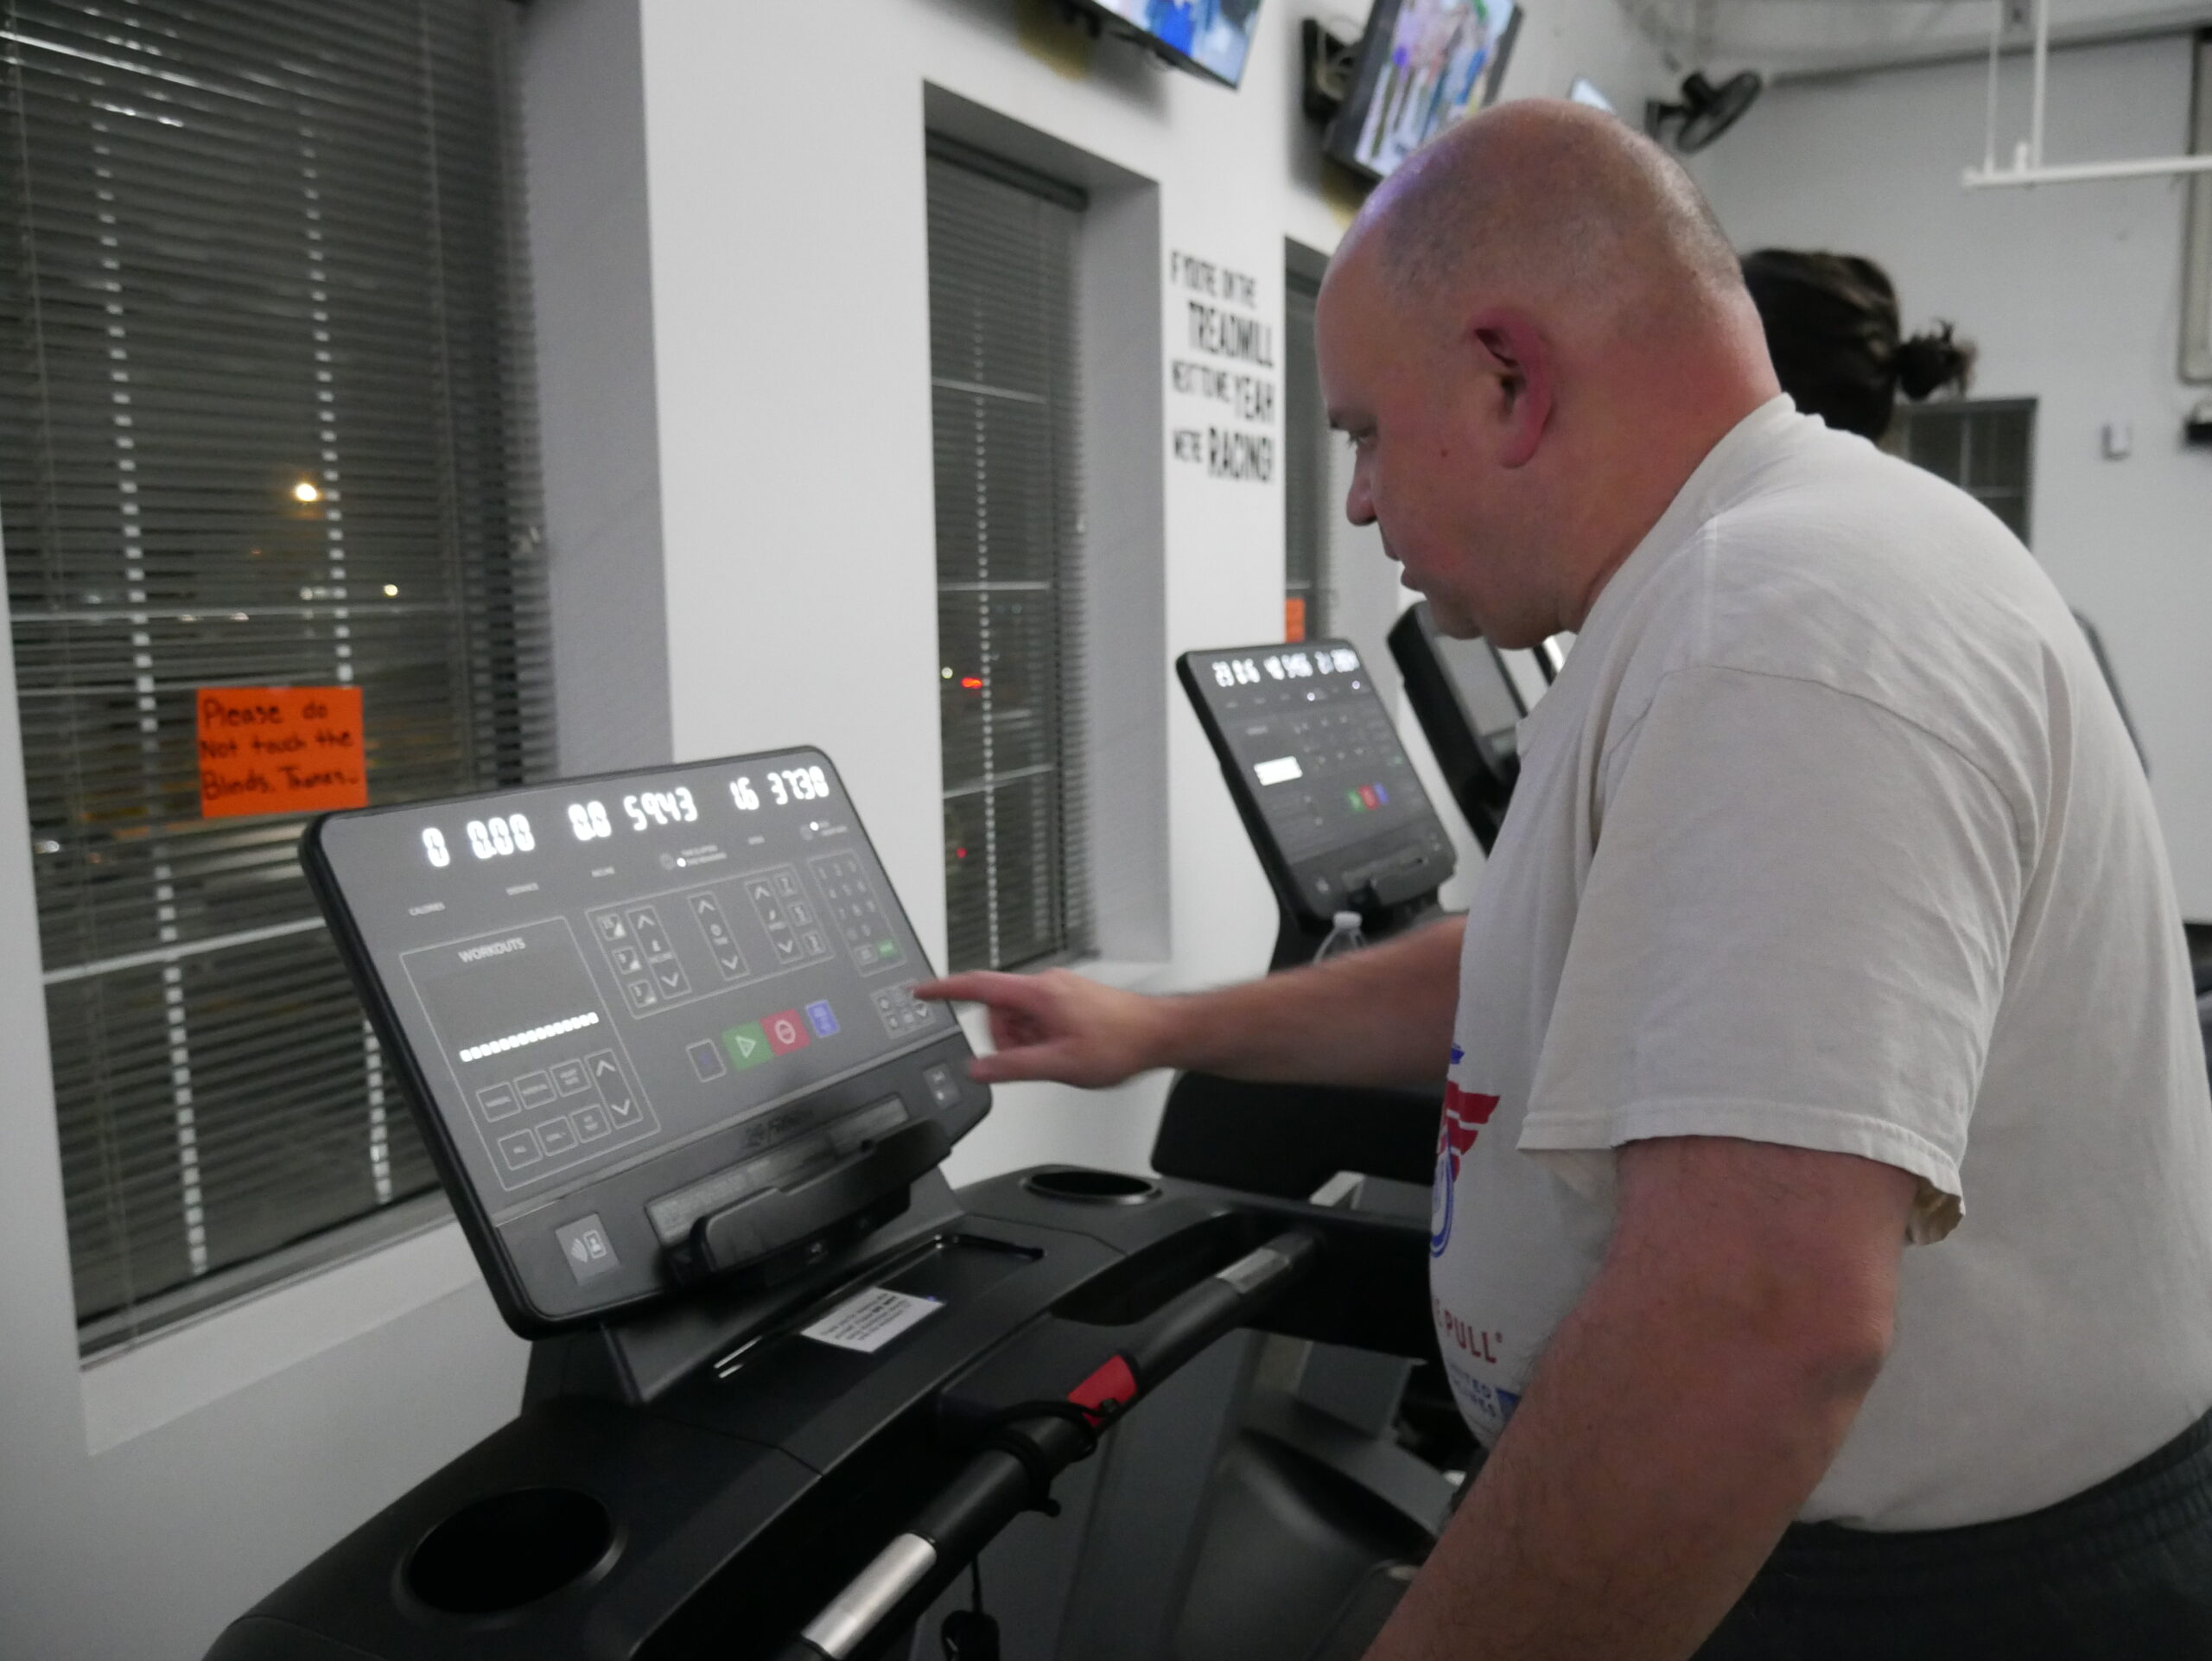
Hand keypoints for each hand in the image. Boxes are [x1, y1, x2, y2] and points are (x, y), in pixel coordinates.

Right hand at [914, 969, 1169, 1087]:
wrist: (1158, 1034)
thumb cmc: (1120, 1042)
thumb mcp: (1060, 1065)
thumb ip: (1013, 1067)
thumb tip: (978, 1069)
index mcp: (1037, 993)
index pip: (977, 986)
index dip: (944, 989)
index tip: (920, 991)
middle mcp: (1046, 985)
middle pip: (997, 1011)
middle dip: (1004, 1039)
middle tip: (1033, 1059)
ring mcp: (1058, 991)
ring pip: (1017, 1018)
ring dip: (1026, 1041)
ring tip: (1058, 1056)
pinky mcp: (1068, 999)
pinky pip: (1037, 1018)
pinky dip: (1040, 1037)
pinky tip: (1065, 1051)